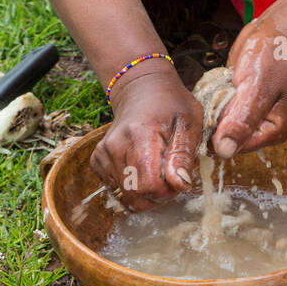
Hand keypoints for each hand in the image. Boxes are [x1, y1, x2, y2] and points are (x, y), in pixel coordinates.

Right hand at [90, 68, 203, 210]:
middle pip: (134, 194)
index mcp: (139, 135)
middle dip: (156, 196)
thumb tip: (180, 185)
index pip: (149, 185)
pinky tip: (142, 169)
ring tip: (158, 172)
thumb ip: (183, 155)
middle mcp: (115, 145)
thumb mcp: (189, 123)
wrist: (142, 89)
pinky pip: (115, 189)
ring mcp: (103, 153)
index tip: (178, 179)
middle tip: (170, 179)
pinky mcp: (98, 160)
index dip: (168, 191)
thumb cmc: (171, 105)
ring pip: (124, 196)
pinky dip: (131, 187)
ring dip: (144, 193)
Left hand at [211, 16, 286, 158]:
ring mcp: (248, 117)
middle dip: (217, 116)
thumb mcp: (257, 87)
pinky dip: (214, 96)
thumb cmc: (273, 57)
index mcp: (273, 132)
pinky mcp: (237, 105)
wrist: (275, 32)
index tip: (220, 106)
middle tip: (228, 90)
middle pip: (224, 137)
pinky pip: (216, 109)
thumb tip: (224, 152)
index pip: (235, 147)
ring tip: (229, 84)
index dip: (220, 131)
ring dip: (214, 104)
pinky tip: (224, 82)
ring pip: (217, 123)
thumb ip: (242, 120)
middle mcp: (261, 129)